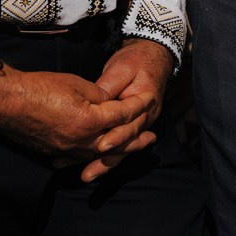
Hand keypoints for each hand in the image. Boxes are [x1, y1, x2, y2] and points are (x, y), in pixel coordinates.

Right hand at [0, 66, 150, 175]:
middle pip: (118, 141)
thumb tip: (111, 103)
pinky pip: (79, 158)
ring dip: (118, 151)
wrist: (3, 100)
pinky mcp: (54, 152)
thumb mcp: (76, 83)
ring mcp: (67, 150)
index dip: (138, 106)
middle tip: (151, 138)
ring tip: (131, 148)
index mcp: (90, 121)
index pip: (123, 115)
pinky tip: (99, 157)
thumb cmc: (38, 87)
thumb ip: (100, 96)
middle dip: (136, 138)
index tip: (150, 100)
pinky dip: (93, 157)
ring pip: (100, 153)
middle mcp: (82, 140)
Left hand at [83, 38, 175, 180]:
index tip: (101, 146)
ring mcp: (137, 125)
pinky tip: (84, 164)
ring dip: (103, 164)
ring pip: (121, 149)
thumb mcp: (122, 69)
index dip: (116, 137)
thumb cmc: (136, 62)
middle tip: (87, 174)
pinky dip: (101, 155)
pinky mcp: (127, 126)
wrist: (151, 58)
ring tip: (85, 176)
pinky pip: (117, 144)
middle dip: (106, 161)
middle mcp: (143, 120)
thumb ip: (109, 86)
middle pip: (126, 145)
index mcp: (146, 106)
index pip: (131, 125)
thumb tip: (96, 100)